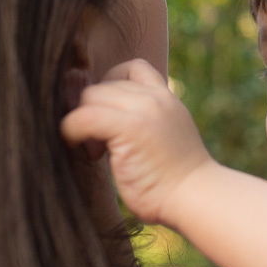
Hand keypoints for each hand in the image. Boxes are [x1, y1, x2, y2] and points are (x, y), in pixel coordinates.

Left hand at [60, 59, 212, 224]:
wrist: (195, 196)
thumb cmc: (177, 179)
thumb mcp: (166, 136)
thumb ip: (145, 120)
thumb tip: (108, 121)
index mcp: (166, 97)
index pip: (130, 69)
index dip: (111, 89)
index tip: (110, 118)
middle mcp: (156, 97)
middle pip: (104, 84)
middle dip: (94, 110)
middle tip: (100, 145)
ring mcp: (143, 109)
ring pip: (91, 95)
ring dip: (83, 121)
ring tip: (97, 151)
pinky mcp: (129, 127)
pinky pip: (83, 117)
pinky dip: (71, 130)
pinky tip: (81, 149)